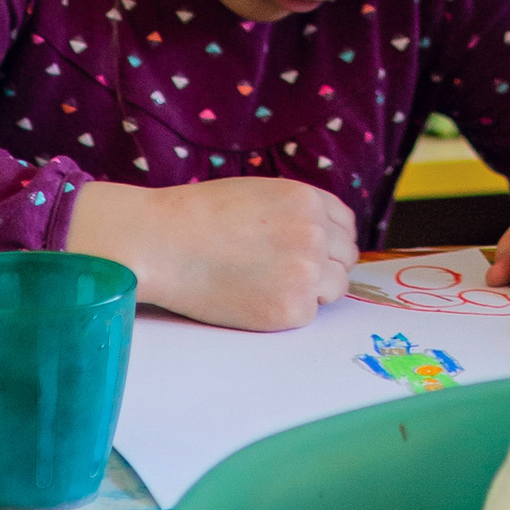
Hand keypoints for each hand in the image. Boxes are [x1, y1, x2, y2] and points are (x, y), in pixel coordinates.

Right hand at [68, 173, 358, 329]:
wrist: (164, 243)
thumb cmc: (200, 217)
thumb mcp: (261, 194)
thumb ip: (296, 212)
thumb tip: (323, 236)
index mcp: (308, 199)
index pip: (346, 226)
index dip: (329, 241)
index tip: (312, 253)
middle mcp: (316, 232)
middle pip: (345, 258)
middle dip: (323, 266)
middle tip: (284, 274)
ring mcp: (307, 270)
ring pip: (335, 287)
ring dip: (312, 291)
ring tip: (268, 286)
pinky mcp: (292, 308)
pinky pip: (308, 314)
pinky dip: (286, 312)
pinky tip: (254, 299)